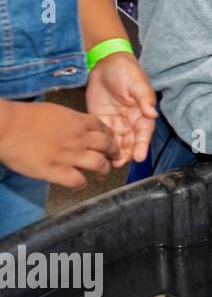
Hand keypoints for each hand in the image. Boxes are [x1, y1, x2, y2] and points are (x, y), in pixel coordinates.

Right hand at [0, 99, 120, 188]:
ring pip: (99, 164)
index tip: (110, 141)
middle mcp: (78, 138)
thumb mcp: (53, 111)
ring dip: (104, 170)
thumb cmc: (23, 116)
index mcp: (77, 121)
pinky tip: (79, 184)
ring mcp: (68, 155)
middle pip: (107, 146)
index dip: (110, 136)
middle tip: (114, 158)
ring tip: (103, 174)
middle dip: (114, 152)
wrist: (6, 126)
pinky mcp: (55, 171)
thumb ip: (68, 120)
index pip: (104, 128)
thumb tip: (72, 126)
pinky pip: (77, 181)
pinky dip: (81, 184)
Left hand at [84, 52, 156, 165]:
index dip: (142, 145)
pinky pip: (102, 134)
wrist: (105, 62)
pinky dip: (101, 144)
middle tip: (119, 163)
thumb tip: (153, 114)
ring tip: (108, 162)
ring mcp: (116, 121)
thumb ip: (145, 99)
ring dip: (114, 152)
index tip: (139, 157)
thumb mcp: (137, 83)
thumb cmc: (126, 70)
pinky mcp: (101, 119)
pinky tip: (97, 151)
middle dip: (127, 153)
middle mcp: (131, 120)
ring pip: (117, 141)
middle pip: (131, 141)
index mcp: (143, 112)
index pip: (144, 132)